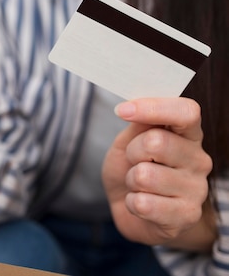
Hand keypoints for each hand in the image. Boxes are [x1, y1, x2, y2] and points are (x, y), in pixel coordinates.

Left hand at [102, 97, 213, 247]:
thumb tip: (133, 106)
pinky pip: (143, 204)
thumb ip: (137, 124)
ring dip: (131, 180)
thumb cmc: (131, 168)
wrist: (131, 209)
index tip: (122, 110)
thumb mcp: (128, 141)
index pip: (186, 112)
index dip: (153, 108)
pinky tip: (141, 203)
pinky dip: (131, 202)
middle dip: (132, 151)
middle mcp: (199, 160)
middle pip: (157, 142)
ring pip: (145, 175)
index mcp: (188, 135)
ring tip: (138, 184)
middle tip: (134, 161)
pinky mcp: (186, 216)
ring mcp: (197, 189)